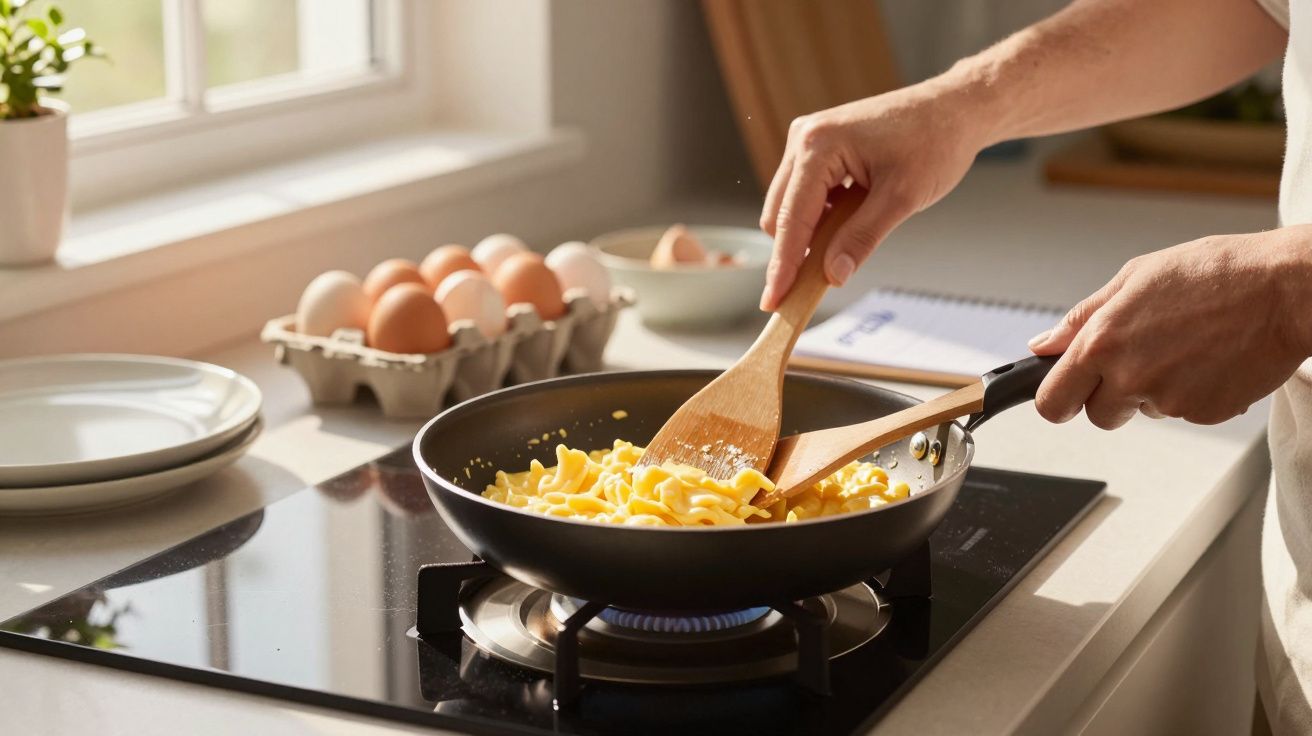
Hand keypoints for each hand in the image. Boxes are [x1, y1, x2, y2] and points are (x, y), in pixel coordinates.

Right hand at [758, 80, 989, 309]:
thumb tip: (833, 275)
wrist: (954, 109)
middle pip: (779, 213)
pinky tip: (843, 227)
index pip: (791, 217)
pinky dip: (818, 218)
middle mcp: (804, 138)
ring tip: (838, 252)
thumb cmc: (935, 141)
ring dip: (808, 234)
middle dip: (791, 252)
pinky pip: (805, 193)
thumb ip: (862, 238)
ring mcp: (809, 141)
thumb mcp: (901, 198)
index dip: (783, 265)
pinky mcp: (819, 148)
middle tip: (806, 291)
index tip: (773, 300)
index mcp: (818, 145)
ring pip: (789, 205)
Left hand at [1028, 228, 1311, 428]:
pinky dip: (1191, 392)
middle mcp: (1130, 376)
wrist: (1284, 289)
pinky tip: (1209, 359)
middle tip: (1139, 362)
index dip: (1056, 400)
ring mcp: (1168, 399)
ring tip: (1185, 347)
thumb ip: (1082, 318)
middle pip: (1097, 416)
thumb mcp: (1135, 277)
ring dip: (1154, 390)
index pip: (1051, 401)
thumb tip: (1043, 345)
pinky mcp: (1204, 414)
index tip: (1065, 394)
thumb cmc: (1215, 273)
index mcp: (1102, 343)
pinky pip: (1183, 412)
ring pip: (1144, 412)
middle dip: (1109, 397)